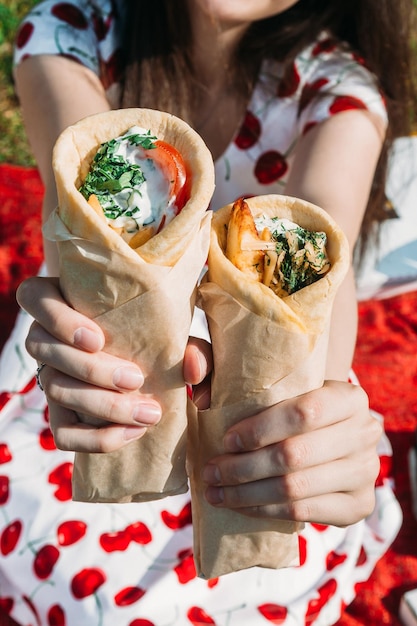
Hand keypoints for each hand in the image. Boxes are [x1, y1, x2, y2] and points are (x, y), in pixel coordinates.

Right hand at [17, 276, 212, 451]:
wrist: (141, 355)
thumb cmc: (148, 328)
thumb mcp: (169, 327)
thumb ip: (187, 342)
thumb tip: (193, 368)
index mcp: (58, 300)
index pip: (34, 299)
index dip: (59, 320)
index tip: (97, 339)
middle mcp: (44, 337)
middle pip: (46, 351)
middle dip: (93, 370)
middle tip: (136, 379)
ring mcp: (48, 376)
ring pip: (56, 389)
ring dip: (103, 405)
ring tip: (147, 412)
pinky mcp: (59, 412)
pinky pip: (62, 433)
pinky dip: (95, 438)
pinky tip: (130, 433)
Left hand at [202, 381, 381, 526]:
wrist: (326, 435)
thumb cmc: (288, 402)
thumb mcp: (268, 378)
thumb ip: (223, 363)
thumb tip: (192, 370)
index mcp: (349, 396)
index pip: (304, 413)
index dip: (260, 430)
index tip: (226, 441)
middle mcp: (365, 433)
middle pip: (295, 456)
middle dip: (243, 469)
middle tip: (210, 473)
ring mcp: (366, 472)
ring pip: (296, 488)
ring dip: (247, 494)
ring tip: (215, 492)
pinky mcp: (359, 505)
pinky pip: (305, 513)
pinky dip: (266, 511)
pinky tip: (241, 506)